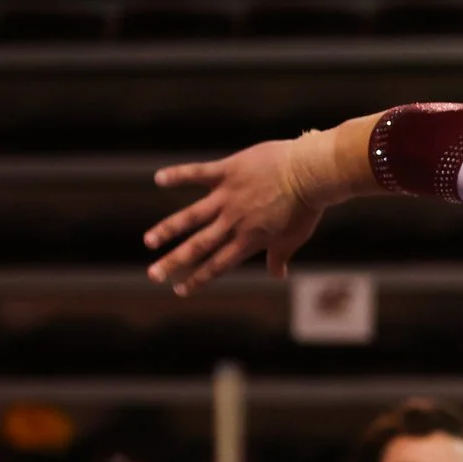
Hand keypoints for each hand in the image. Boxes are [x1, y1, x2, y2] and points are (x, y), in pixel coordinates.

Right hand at [145, 140, 323, 294]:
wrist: (313, 172)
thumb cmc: (307, 205)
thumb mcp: (294, 237)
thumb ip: (279, 256)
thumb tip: (278, 275)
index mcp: (248, 240)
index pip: (217, 265)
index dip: (197, 279)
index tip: (179, 289)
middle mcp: (234, 222)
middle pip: (198, 246)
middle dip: (174, 262)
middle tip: (152, 274)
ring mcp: (229, 197)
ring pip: (191, 216)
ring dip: (168, 228)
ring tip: (149, 241)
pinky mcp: (228, 172)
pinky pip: (198, 173)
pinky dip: (178, 175)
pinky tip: (158, 178)